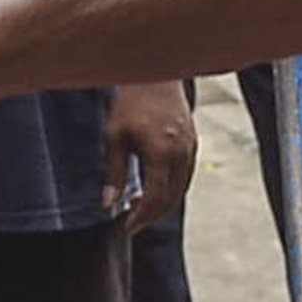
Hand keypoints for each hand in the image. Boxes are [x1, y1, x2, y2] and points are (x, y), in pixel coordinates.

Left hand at [106, 82, 194, 234]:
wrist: (155, 73)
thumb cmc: (131, 100)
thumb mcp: (115, 136)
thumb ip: (114, 172)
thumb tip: (108, 203)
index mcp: (163, 152)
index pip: (156, 197)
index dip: (142, 217)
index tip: (127, 227)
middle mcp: (182, 153)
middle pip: (171, 199)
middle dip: (152, 215)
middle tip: (132, 223)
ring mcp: (191, 148)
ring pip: (181, 189)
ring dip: (162, 204)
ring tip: (138, 207)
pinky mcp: (193, 143)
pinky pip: (185, 176)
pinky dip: (170, 189)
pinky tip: (152, 188)